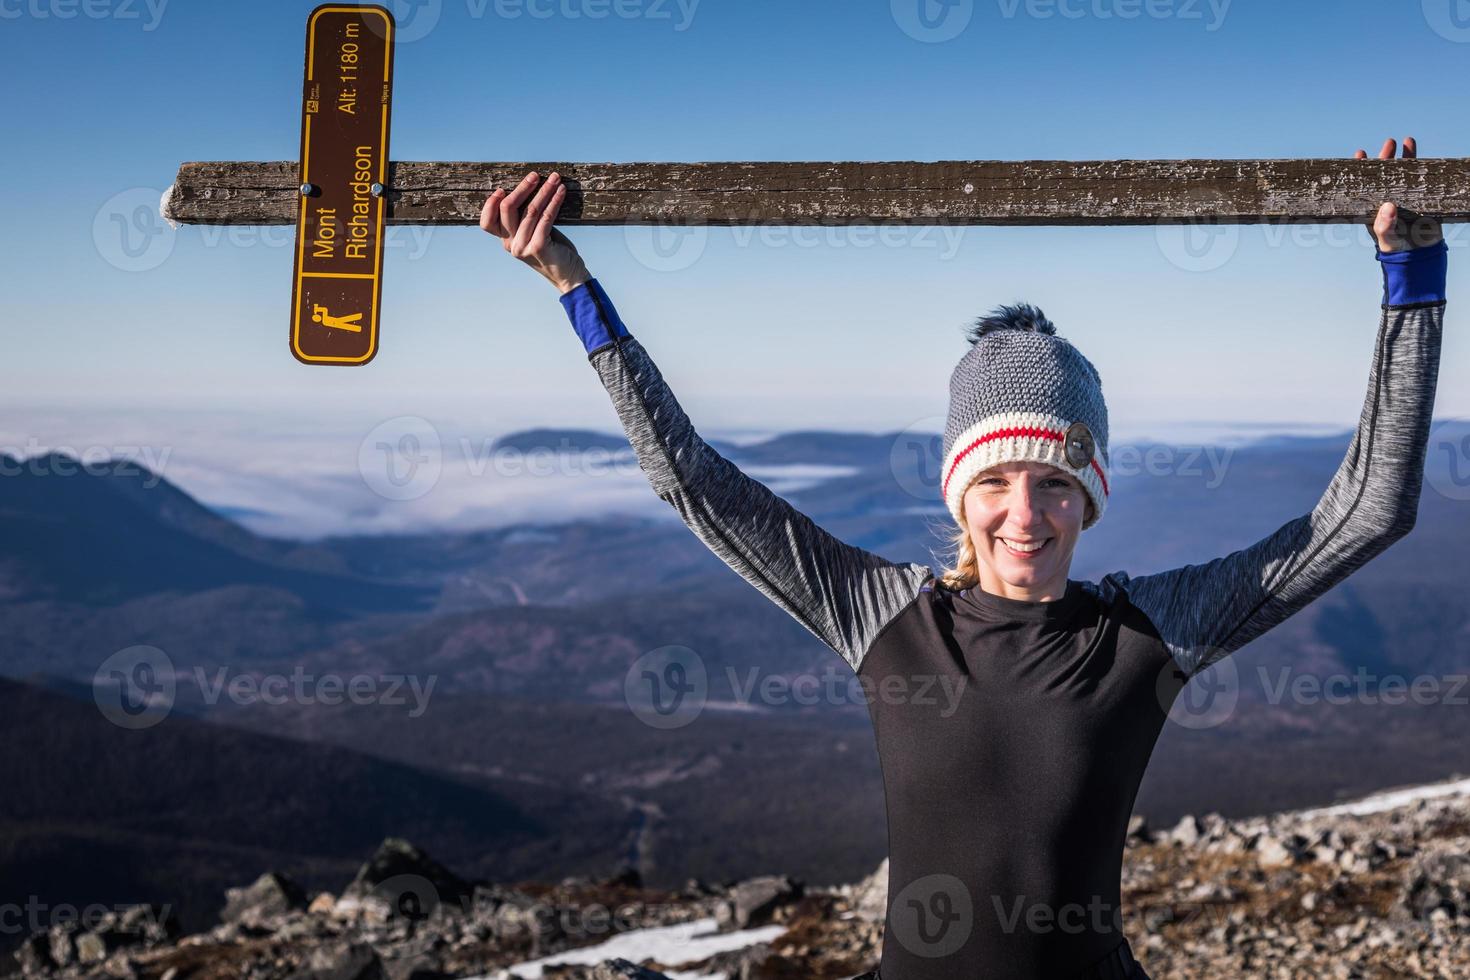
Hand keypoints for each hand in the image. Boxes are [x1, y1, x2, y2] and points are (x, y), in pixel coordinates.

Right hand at [480, 170, 590, 293]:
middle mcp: (510, 244)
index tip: (502, 189)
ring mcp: (523, 247)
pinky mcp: (538, 247)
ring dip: (544, 190)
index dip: (490, 204)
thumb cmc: (553, 249)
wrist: (569, 275)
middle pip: (507, 209)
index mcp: (505, 240)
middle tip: (534, 175)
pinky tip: (561, 191)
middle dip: (522, 188)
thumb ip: (525, 218)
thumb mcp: (534, 233)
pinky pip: (546, 217)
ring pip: (530, 210)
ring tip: (554, 178)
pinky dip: (554, 201)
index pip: (486, 222)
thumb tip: (528, 188)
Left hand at [1354, 137, 1443, 252]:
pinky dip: (1422, 167)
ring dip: (1405, 157)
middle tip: (1389, 142)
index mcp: (1373, 207)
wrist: (1420, 255)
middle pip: (1385, 174)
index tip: (1361, 153)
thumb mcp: (1387, 239)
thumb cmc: (1397, 249)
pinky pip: (1421, 179)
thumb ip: (1384, 226)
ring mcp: (1404, 197)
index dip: (1362, 169)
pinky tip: (1424, 157)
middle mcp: (1387, 199)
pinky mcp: (1421, 198)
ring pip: (1403, 173)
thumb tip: (1388, 207)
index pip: (1365, 185)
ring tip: (1406, 141)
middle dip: (1386, 157)